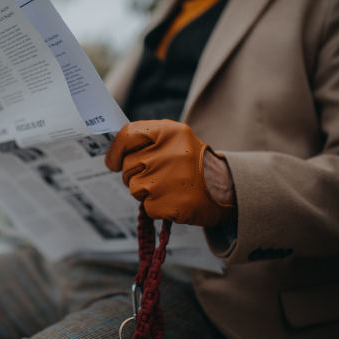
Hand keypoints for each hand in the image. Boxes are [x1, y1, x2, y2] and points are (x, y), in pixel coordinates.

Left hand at [105, 120, 235, 225]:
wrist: (226, 188)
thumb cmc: (193, 163)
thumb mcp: (176, 140)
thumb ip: (147, 140)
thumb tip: (113, 152)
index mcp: (169, 132)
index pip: (127, 135)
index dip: (115, 150)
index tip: (112, 162)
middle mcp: (166, 153)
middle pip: (127, 166)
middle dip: (134, 174)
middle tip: (156, 175)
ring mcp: (165, 179)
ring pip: (133, 187)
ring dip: (145, 191)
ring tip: (168, 186)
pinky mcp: (166, 203)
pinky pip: (146, 205)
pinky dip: (156, 206)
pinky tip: (173, 198)